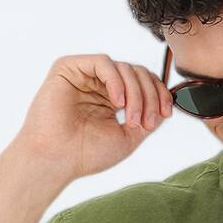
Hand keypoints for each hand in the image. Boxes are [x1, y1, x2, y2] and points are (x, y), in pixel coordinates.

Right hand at [13, 54, 173, 182]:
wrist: (56, 160)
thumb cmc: (84, 154)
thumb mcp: (128, 138)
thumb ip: (146, 119)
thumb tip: (164, 104)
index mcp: (111, 99)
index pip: (142, 84)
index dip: (158, 94)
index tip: (166, 113)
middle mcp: (99, 85)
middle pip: (137, 73)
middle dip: (149, 96)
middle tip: (147, 121)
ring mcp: (84, 75)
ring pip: (124, 68)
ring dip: (135, 93)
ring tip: (130, 119)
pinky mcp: (69, 67)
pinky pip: (103, 62)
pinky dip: (116, 81)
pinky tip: (117, 103)